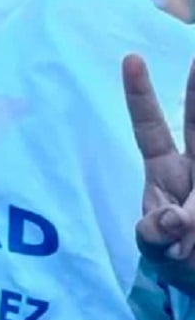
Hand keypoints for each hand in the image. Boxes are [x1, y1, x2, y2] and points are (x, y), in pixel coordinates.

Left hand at [123, 54, 194, 293]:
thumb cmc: (178, 261)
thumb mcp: (155, 252)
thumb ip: (155, 237)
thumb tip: (170, 221)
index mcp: (165, 170)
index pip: (149, 126)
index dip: (140, 94)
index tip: (131, 58)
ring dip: (193, 212)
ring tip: (186, 240)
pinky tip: (192, 234)